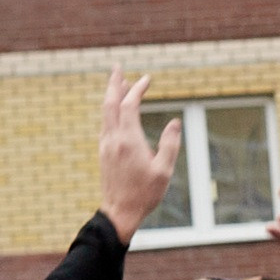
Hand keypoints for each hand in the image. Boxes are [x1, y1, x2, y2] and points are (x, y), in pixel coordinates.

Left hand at [98, 66, 181, 243]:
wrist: (119, 212)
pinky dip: (110, 111)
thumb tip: (175, 122)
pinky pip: (105, 124)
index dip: (137, 89)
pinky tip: (116, 111)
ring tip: (119, 84)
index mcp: (128, 140)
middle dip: (114, 83)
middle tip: (118, 67)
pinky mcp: (104, 152)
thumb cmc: (145, 194)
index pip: (129, 105)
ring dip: (111, 95)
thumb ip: (170, 144)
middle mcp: (113, 139)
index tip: (148, 79)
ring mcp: (106, 145)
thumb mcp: (164, 170)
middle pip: (109, 102)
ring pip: (105, 112)